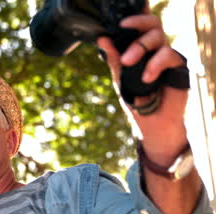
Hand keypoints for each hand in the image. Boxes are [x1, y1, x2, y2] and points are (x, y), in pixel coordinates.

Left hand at [97, 12, 188, 166]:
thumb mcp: (120, 78)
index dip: (134, 20)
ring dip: (140, 48)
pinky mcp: (179, 67)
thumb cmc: (136, 100)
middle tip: (123, 53)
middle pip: (152, 25)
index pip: (141, 26)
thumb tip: (102, 40)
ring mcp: (168, 57)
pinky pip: (169, 55)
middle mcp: (156, 50)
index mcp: (142, 49)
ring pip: (159, 38)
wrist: (150, 124)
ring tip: (128, 64)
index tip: (120, 25)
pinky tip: (146, 78)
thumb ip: (114, 59)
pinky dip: (155, 64)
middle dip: (136, 34)